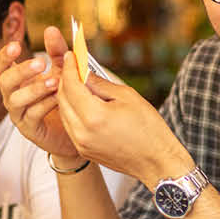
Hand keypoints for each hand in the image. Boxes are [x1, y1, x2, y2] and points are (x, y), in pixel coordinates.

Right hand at [0, 35, 82, 161]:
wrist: (75, 128)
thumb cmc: (62, 97)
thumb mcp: (61, 70)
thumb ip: (56, 51)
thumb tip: (50, 29)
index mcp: (16, 80)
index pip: (0, 67)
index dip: (4, 57)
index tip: (16, 46)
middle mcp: (12, 96)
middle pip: (5, 81)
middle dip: (22, 71)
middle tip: (41, 62)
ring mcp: (19, 113)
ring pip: (16, 100)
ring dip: (35, 89)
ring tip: (54, 82)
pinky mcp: (29, 129)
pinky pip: (32, 115)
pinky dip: (45, 105)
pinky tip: (59, 98)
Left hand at [49, 30, 189, 181]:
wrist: (157, 163)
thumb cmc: (149, 128)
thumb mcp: (127, 97)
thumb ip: (100, 84)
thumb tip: (83, 71)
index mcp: (94, 116)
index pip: (71, 85)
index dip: (69, 68)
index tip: (70, 55)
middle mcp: (81, 132)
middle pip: (62, 99)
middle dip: (65, 80)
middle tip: (72, 66)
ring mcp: (80, 144)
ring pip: (64, 113)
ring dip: (67, 96)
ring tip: (77, 82)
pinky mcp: (83, 151)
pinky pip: (70, 126)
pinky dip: (72, 111)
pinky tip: (82, 102)